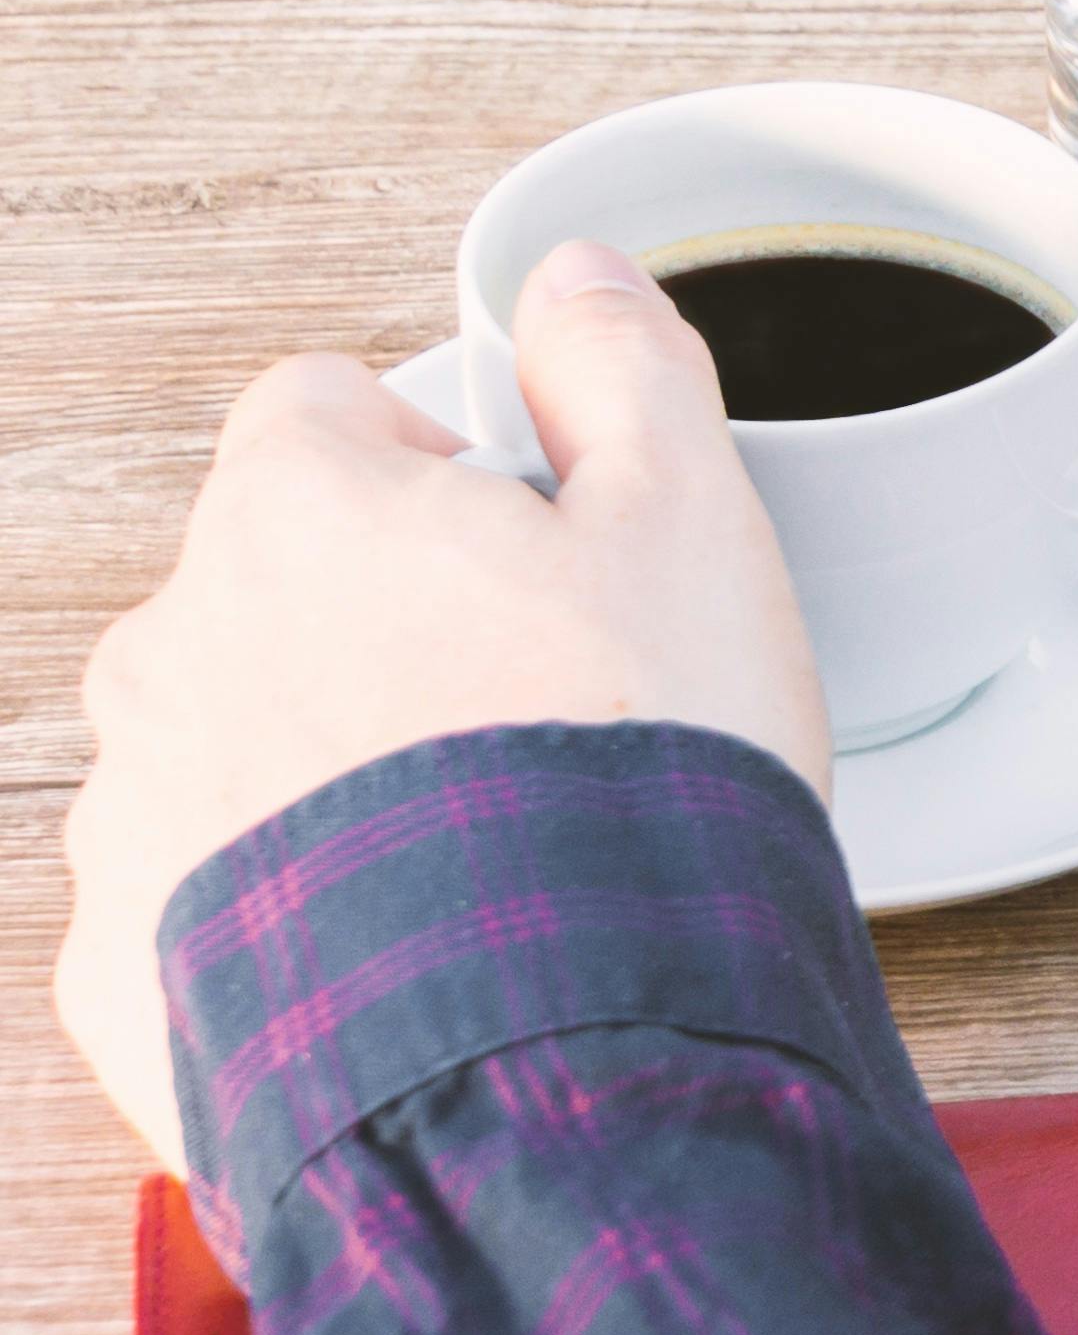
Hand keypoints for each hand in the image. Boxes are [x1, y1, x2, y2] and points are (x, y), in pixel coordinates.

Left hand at [51, 241, 827, 1174]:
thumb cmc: (629, 778)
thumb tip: (578, 277)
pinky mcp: (126, 978)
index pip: (324, 411)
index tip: (537, 551)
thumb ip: (627, 373)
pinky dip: (292, 923)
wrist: (561, 1057)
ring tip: (486, 852)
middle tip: (538, 712)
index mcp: (294, 514)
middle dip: (386, 629)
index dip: (447, 466)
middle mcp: (170, 650)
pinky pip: (206, 911)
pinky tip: (417, 957)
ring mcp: (134, 821)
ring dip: (332, 775)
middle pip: (271, 585)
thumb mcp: (695, 526)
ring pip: (231, 747)